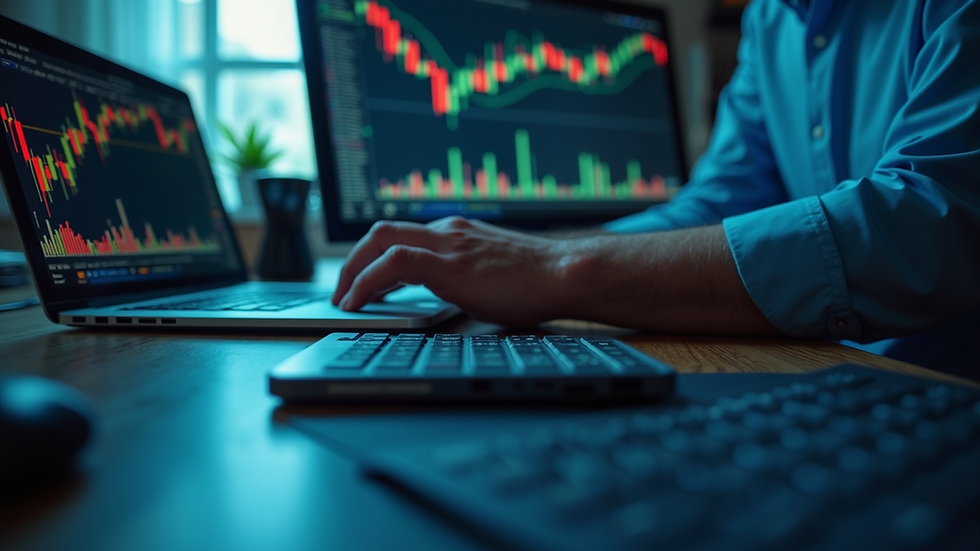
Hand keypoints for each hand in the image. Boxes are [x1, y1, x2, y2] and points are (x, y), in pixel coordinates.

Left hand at [332, 216, 570, 326]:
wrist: (565, 274)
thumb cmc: (537, 280)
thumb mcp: (490, 272)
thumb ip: (463, 275)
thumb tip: (444, 296)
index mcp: (456, 232)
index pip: (400, 235)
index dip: (371, 257)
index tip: (360, 282)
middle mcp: (447, 231)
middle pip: (380, 231)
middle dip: (351, 261)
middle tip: (342, 291)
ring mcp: (448, 245)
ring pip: (380, 241)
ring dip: (352, 271)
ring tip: (344, 300)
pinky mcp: (451, 266)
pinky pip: (394, 263)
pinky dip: (367, 281)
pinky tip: (358, 303)